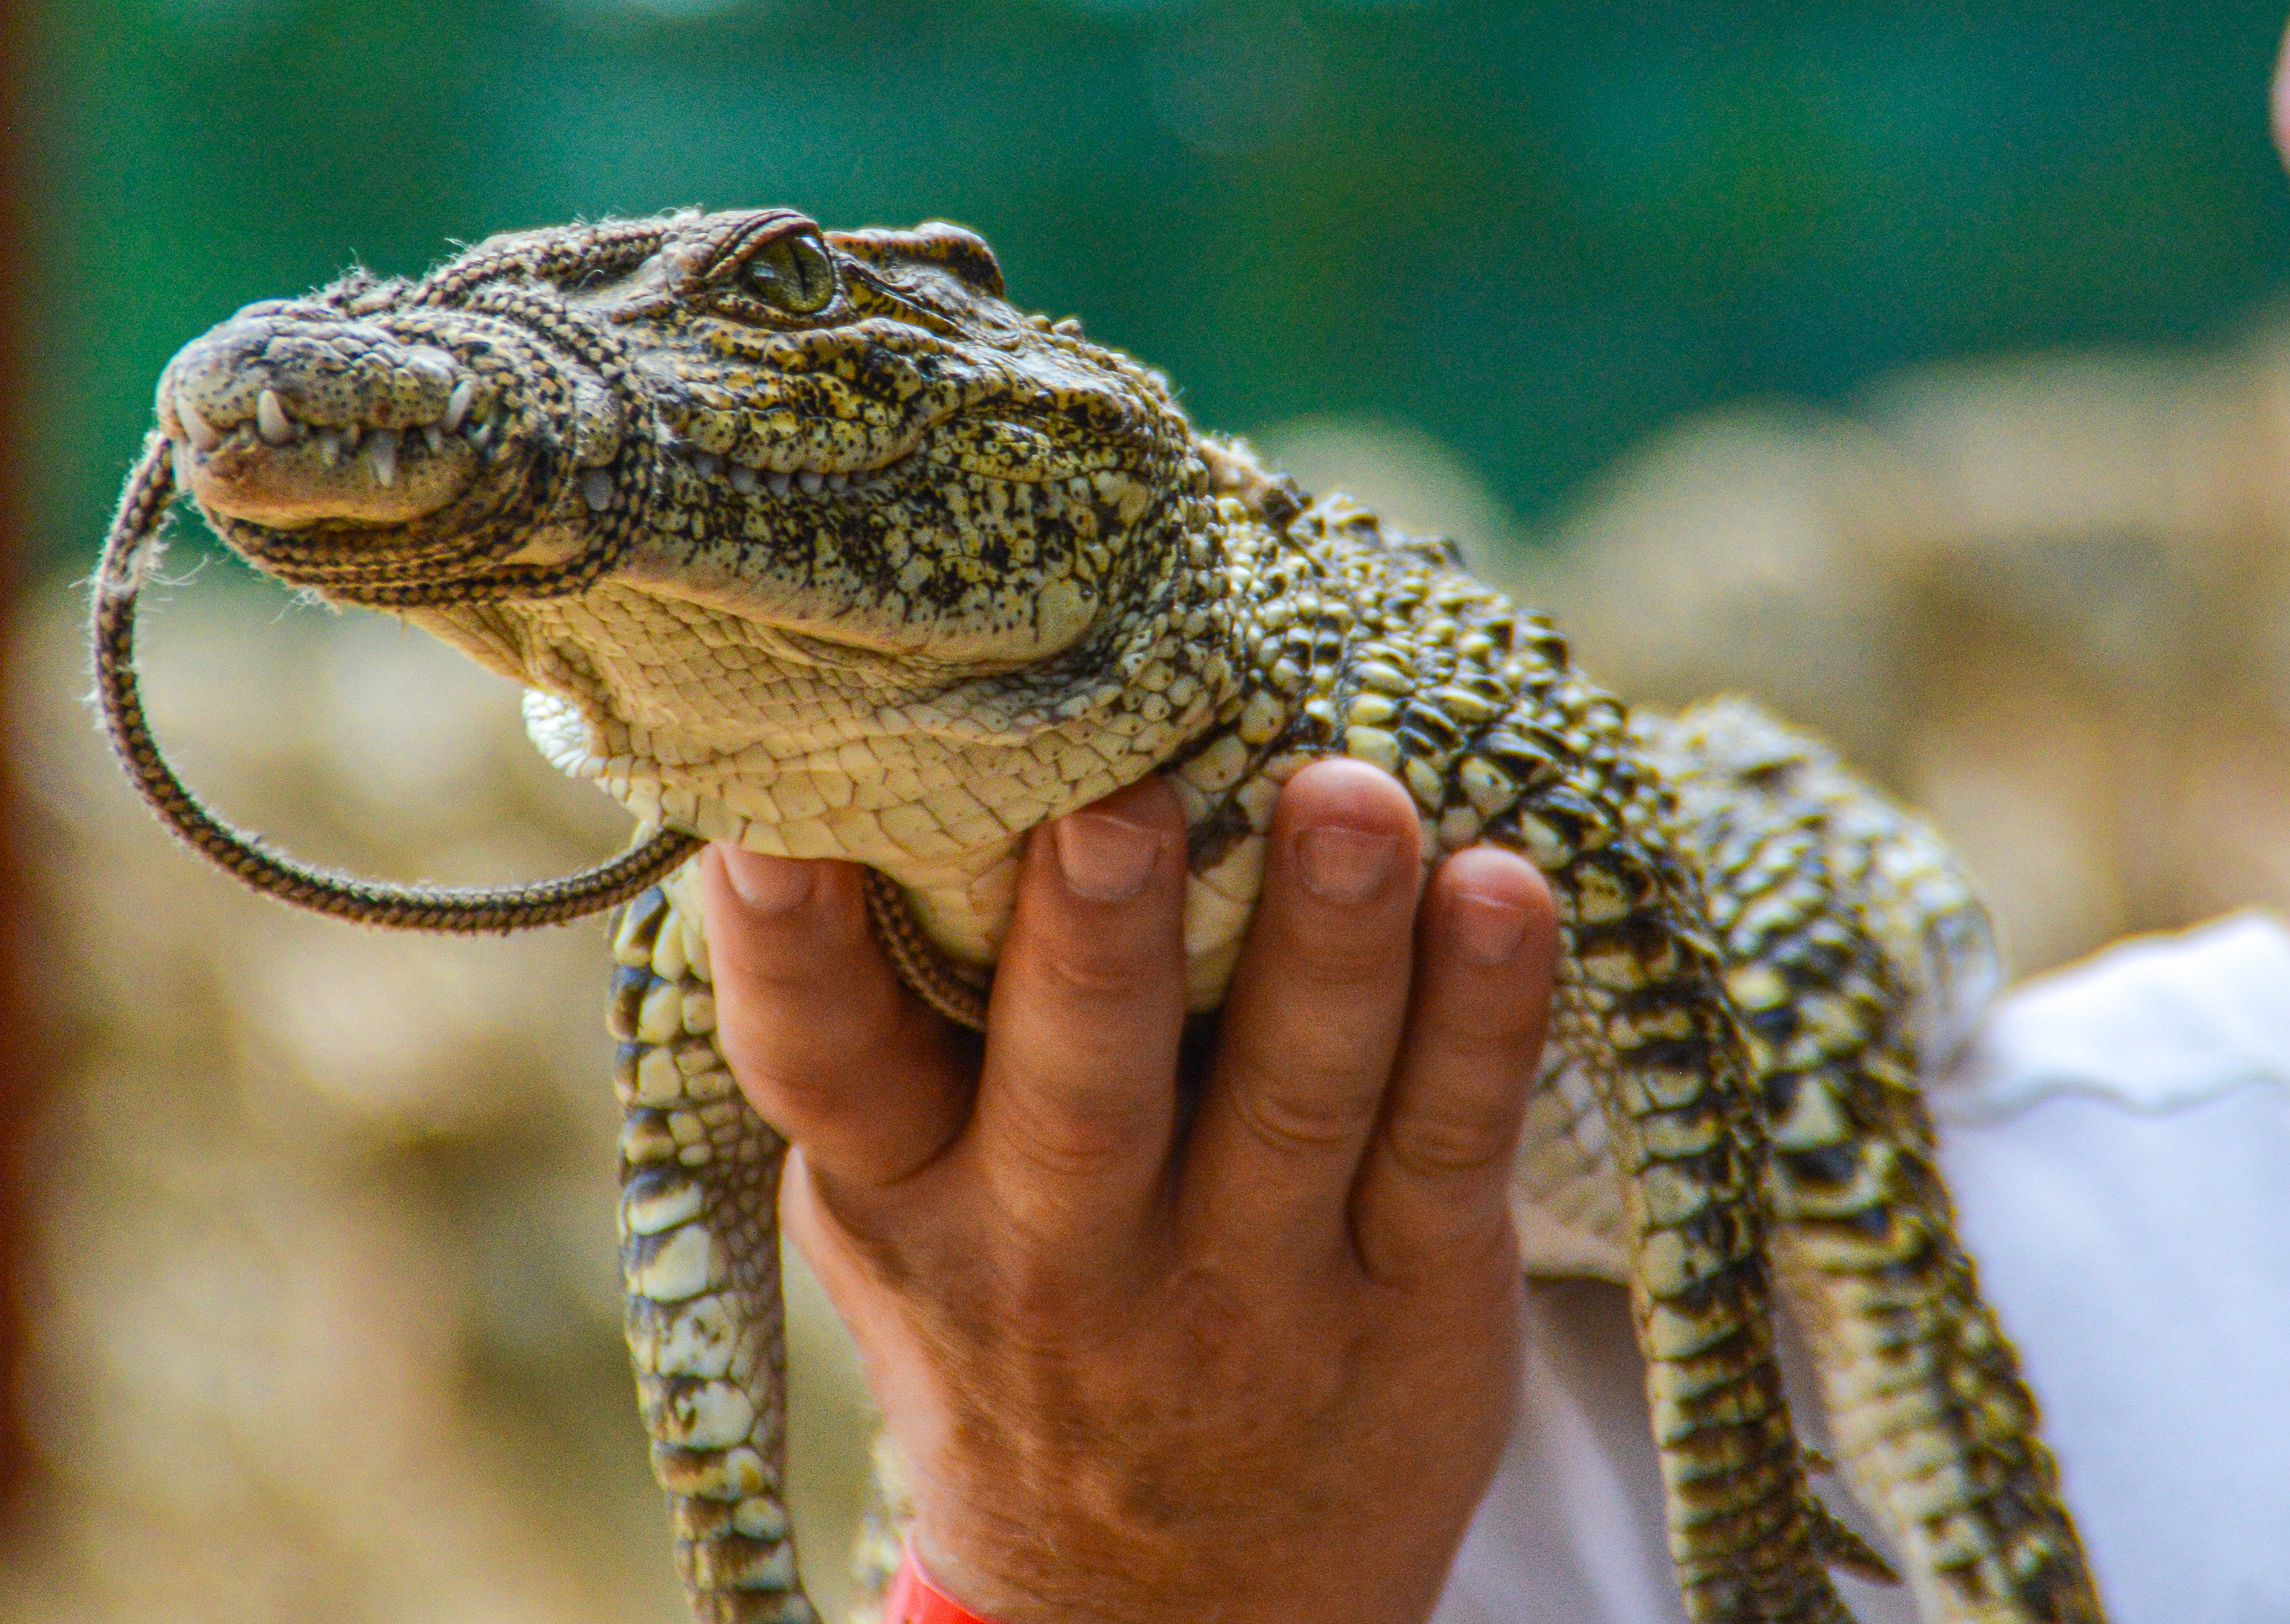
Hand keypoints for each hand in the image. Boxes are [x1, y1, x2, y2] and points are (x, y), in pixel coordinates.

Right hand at [696, 760, 1560, 1623]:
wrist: (1167, 1609)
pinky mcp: (1411, 1303)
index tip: (781, 832)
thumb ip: (887, 1019)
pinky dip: (1488, 1019)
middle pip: (1078, 1098)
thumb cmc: (1016, 1311)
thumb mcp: (905, 1200)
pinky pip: (1450, 1148)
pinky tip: (1508, 891)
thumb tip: (845, 751)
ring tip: (1354, 796)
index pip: (824, 1070)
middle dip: (1095, 946)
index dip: (788, 952)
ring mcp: (1247, 1291)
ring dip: (1329, 948)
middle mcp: (1061, 1262)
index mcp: (908, 1197)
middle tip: (1119, 799)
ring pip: (1291, 1103)